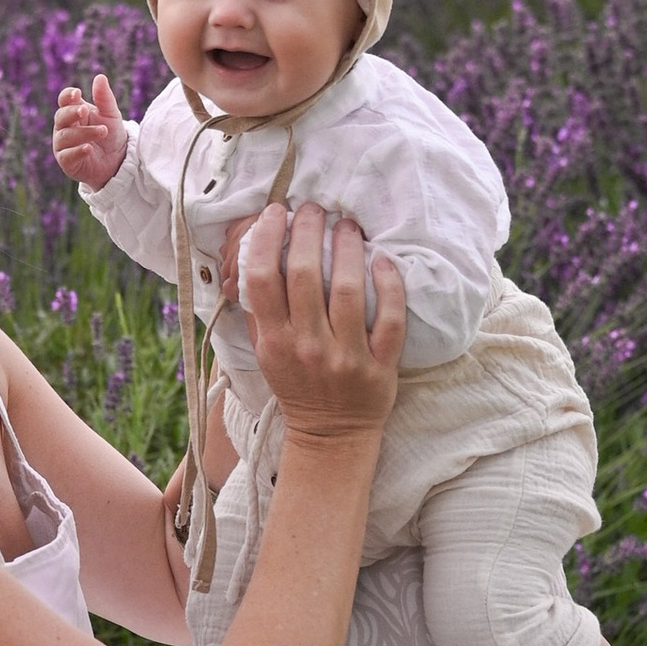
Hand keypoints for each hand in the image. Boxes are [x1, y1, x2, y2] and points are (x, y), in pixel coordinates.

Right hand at [53, 73, 127, 185]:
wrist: (118, 160)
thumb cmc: (111, 134)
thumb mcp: (111, 114)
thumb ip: (104, 97)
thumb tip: (100, 77)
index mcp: (73, 112)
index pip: (64, 100)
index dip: (68, 96)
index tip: (78, 93)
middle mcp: (65, 127)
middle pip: (61, 116)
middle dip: (72, 113)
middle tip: (85, 111)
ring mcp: (63, 145)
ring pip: (65, 136)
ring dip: (84, 133)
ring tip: (103, 130)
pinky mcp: (67, 162)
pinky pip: (67, 155)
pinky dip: (77, 151)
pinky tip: (89, 148)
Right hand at [235, 201, 401, 447]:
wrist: (330, 436)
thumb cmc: (297, 386)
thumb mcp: (266, 353)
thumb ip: (259, 312)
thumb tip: (256, 256)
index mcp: (274, 341)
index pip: (263, 279)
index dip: (268, 239)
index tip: (277, 215)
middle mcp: (308, 346)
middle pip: (306, 276)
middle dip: (309, 232)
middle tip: (314, 209)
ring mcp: (346, 356)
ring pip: (349, 291)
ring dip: (348, 248)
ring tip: (347, 225)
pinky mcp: (380, 366)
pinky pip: (390, 318)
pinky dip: (389, 284)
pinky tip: (381, 259)